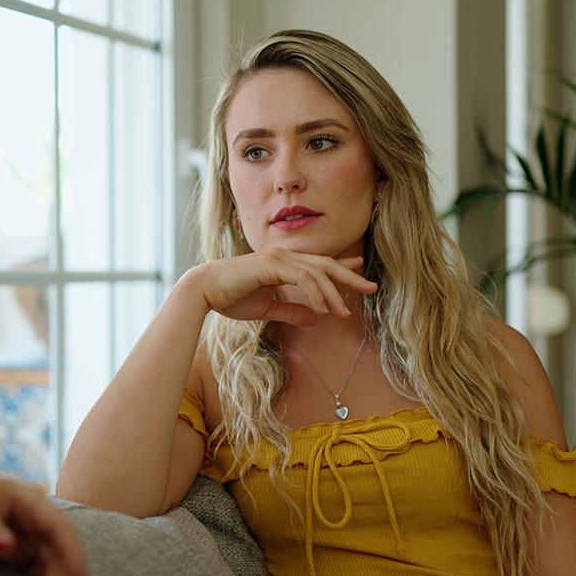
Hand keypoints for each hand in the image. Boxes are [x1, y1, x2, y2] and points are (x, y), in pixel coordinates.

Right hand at [189, 250, 376, 324]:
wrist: (204, 290)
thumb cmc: (230, 298)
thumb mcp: (266, 309)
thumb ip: (291, 311)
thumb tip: (315, 319)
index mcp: (282, 263)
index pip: (317, 263)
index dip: (341, 267)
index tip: (360, 272)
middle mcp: (283, 256)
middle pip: (325, 264)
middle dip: (349, 276)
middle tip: (371, 288)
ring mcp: (278, 258)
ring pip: (317, 272)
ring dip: (333, 294)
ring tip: (344, 313)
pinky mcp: (272, 265)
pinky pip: (303, 278)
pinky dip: (317, 293)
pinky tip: (324, 309)